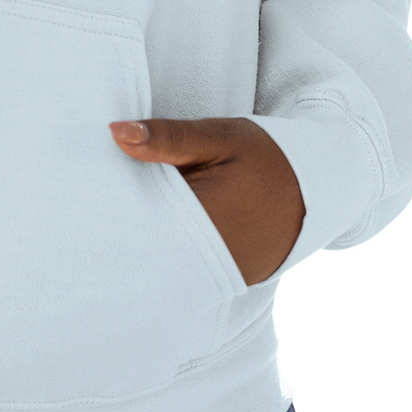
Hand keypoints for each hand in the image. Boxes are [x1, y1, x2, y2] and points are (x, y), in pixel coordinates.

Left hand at [109, 115, 303, 284]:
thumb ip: (167, 138)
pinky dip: (165, 248)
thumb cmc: (267, 157)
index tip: (91, 183)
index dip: (109, 201)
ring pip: (160, 260)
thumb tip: (115, 131)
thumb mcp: (219, 137)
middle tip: (102, 193)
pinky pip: (181, 268)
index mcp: (203, 221)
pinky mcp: (224, 280)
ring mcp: (218, 277)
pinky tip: (156, 225)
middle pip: (144, 246)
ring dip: (143, 235)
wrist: (319, 188)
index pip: (136, 218)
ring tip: (126, 207)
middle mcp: (209, 261)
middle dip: (122, 221)